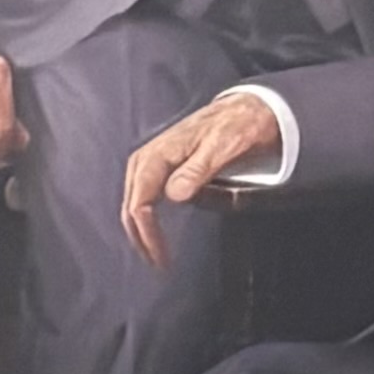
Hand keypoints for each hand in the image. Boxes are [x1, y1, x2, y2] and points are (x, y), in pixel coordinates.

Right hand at [120, 87, 287, 264]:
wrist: (243, 110)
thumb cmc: (234, 127)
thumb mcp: (222, 147)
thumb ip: (198, 170)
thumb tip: (175, 195)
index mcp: (158, 154)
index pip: (140, 203)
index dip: (148, 233)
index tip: (161, 256)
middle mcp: (147, 158)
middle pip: (131, 206)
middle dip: (141, 238)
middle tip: (157, 263)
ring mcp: (150, 162)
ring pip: (133, 202)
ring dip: (140, 230)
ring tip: (154, 253)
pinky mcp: (157, 167)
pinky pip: (142, 196)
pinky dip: (145, 218)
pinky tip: (155, 232)